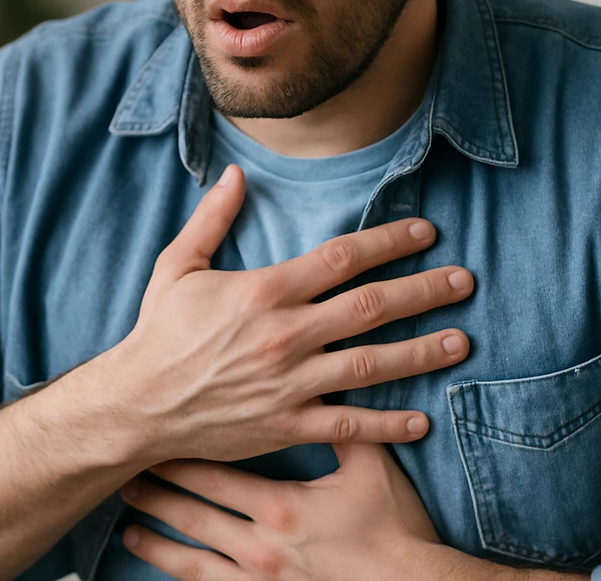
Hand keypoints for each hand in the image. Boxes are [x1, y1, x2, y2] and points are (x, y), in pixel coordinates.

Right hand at [101, 164, 473, 465]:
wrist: (135, 406)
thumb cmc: (158, 333)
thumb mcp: (178, 266)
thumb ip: (212, 219)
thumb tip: (235, 174)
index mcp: (264, 290)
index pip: (342, 258)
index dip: (390, 241)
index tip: (426, 232)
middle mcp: (285, 334)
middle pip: (370, 306)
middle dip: (424, 291)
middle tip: (465, 280)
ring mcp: (289, 383)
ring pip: (371, 365)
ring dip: (422, 353)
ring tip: (462, 341)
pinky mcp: (285, 426)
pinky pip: (347, 426)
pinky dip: (387, 426)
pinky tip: (422, 421)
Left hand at [119, 443, 441, 580]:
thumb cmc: (394, 528)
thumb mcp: (372, 468)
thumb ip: (346, 423)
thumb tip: (330, 376)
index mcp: (280, 506)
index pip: (214, 475)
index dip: (180, 458)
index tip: (152, 441)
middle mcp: (260, 546)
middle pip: (193, 515)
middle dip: (157, 495)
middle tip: (125, 476)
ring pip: (193, 561)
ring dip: (159, 541)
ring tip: (130, 527)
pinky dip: (183, 578)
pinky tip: (165, 571)